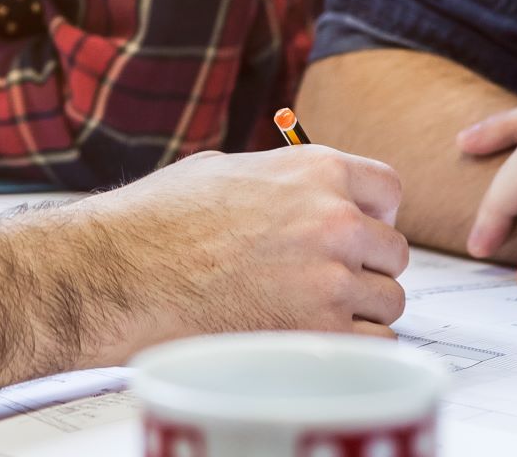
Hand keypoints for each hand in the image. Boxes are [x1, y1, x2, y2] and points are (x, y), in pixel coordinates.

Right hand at [81, 145, 408, 352]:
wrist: (124, 273)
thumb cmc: (161, 222)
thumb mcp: (227, 171)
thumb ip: (282, 181)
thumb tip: (300, 193)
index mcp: (314, 169)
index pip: (389, 189)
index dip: (372, 214)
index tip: (354, 233)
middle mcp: (334, 219)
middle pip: (393, 251)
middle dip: (364, 266)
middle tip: (324, 279)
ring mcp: (331, 278)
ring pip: (388, 300)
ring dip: (360, 310)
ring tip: (309, 311)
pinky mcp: (320, 333)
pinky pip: (374, 343)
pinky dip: (349, 347)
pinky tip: (306, 337)